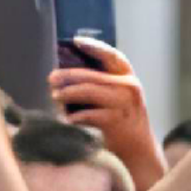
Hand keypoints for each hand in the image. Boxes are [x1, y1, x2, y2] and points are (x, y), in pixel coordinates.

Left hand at [50, 36, 165, 190]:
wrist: (139, 149)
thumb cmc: (123, 118)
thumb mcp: (119, 96)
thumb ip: (102, 83)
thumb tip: (67, 74)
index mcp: (129, 77)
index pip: (112, 55)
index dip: (94, 47)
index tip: (75, 41)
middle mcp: (129, 87)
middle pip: (93, 76)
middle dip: (69, 75)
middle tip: (51, 78)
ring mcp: (123, 104)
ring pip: (88, 92)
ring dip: (67, 94)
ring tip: (55, 96)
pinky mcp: (115, 121)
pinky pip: (88, 114)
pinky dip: (75, 116)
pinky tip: (67, 118)